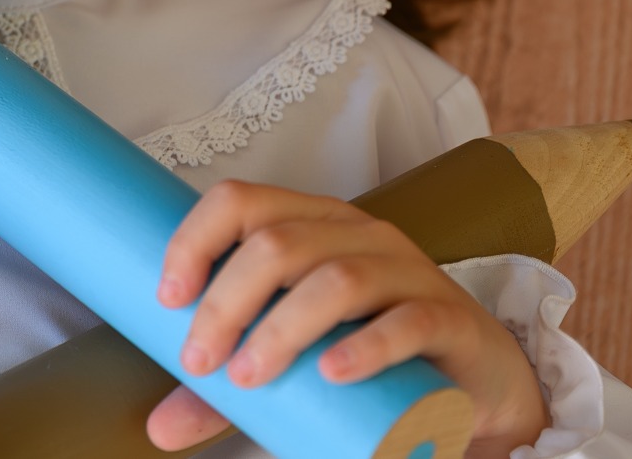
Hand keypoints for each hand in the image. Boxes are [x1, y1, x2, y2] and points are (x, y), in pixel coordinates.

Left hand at [147, 181, 546, 458]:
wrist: (472, 387)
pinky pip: (410, 319)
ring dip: (283, 328)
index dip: (196, 239)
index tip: (167, 299)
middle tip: (200, 363)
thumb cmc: (368, 359)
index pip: (241, 201)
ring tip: (249, 377)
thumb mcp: (290, 367)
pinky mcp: (449, 318)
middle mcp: (357, 234)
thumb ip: (226, 396)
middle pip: (278, 244)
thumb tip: (158, 428)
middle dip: (226, 302)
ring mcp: (408, 271)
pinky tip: (334, 372)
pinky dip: (368, 345)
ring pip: (337, 278)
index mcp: (310, 225)